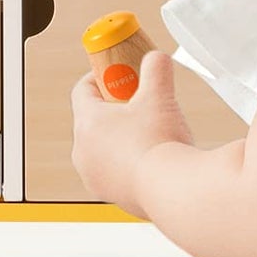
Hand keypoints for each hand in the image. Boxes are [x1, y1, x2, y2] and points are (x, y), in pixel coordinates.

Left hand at [70, 50, 193, 217]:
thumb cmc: (160, 144)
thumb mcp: (159, 95)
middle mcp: (83, 152)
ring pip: (104, 148)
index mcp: (87, 123)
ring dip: (122, 138)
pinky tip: (153, 159)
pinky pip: (115, 172)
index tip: (117, 74)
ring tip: (150, 133)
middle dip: (116, 109)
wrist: (173, 190)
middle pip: (93, 119)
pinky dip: (129, 163)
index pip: (82, 90)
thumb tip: (156, 59)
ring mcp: (94, 177)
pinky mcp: (111, 196)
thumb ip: (156, 68)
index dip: (100, 77)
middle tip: (139, 103)